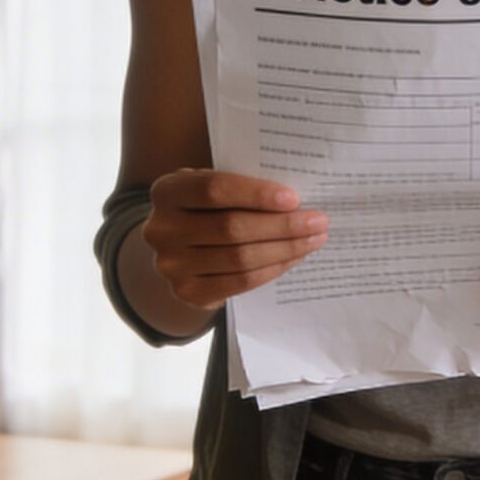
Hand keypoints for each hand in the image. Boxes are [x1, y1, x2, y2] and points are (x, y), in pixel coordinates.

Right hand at [142, 169, 327, 309]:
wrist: (179, 251)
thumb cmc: (205, 209)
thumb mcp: (209, 189)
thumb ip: (239, 187)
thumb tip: (295, 198)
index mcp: (167, 191)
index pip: (214, 189)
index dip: (255, 194)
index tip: (293, 198)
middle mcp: (161, 229)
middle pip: (231, 227)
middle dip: (281, 225)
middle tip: (317, 221)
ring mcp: (171, 265)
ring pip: (240, 258)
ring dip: (284, 249)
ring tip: (313, 239)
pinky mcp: (188, 292)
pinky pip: (240, 282)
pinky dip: (272, 269)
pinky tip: (293, 258)